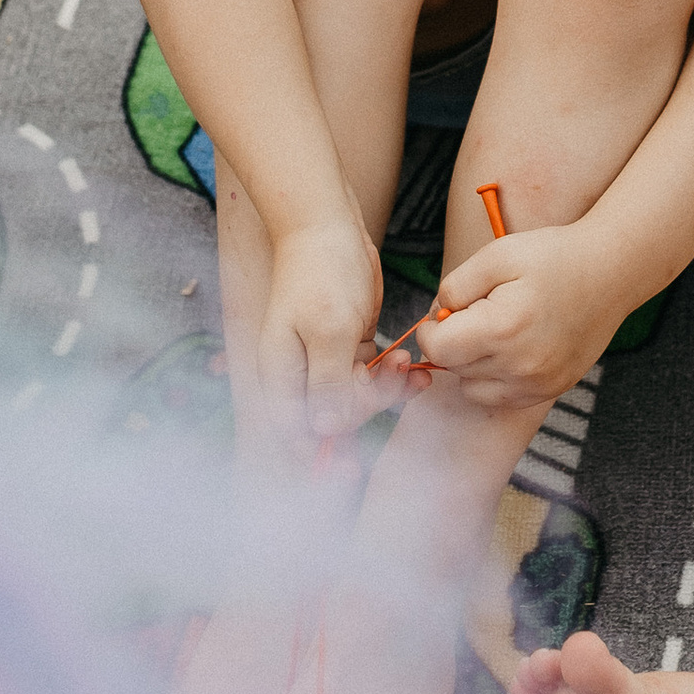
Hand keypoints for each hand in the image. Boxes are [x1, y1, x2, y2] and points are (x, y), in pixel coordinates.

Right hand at [257, 214, 389, 444]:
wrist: (329, 226)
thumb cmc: (321, 273)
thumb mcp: (329, 330)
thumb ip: (329, 384)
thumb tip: (326, 431)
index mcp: (282, 374)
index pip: (296, 433)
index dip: (322, 454)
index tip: (352, 467)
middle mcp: (300, 373)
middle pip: (332, 420)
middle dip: (367, 408)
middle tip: (393, 381)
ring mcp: (325, 361)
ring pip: (357, 400)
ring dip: (387, 391)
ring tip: (407, 366)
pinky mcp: (348, 347)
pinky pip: (371, 377)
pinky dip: (392, 375)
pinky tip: (411, 363)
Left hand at [404, 219, 631, 422]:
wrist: (611, 272)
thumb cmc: (555, 257)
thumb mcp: (496, 255)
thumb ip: (454, 288)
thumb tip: (435, 318)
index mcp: (502, 329)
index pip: (436, 349)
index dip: (431, 328)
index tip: (445, 312)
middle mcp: (520, 365)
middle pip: (453, 369)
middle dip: (454, 341)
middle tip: (479, 312)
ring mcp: (538, 383)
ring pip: (473, 388)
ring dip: (473, 364)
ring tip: (498, 330)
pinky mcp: (551, 390)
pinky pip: (501, 398)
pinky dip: (496, 378)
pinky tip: (513, 348)